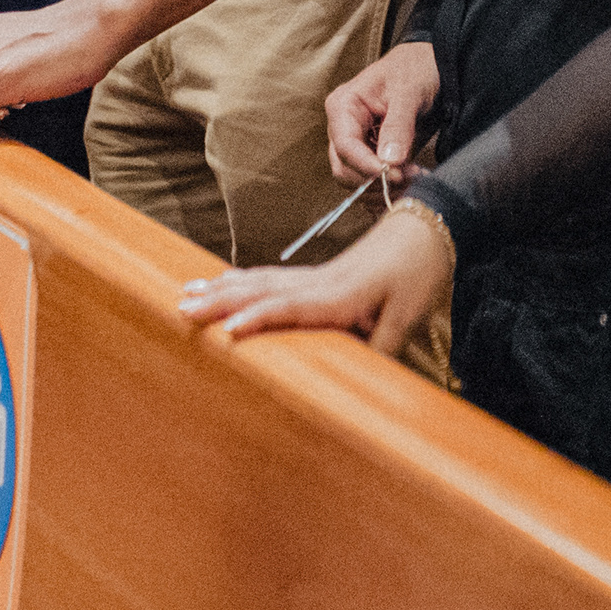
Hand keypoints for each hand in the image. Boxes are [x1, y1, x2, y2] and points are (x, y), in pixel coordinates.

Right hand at [176, 207, 454, 356]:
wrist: (427, 230)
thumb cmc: (417, 274)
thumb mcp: (407, 317)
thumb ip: (379, 348)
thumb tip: (357, 379)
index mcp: (338, 295)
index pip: (288, 307)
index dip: (256, 318)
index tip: (224, 331)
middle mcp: (318, 282)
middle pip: (261, 288)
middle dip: (220, 299)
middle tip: (182, 307)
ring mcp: (315, 275)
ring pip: (261, 278)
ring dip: (224, 286)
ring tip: (188, 291)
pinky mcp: (317, 274)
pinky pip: (271, 276)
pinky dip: (243, 278)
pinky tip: (226, 281)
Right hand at [325, 41, 436, 184]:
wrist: (429, 66)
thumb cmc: (414, 70)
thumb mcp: (408, 92)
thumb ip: (398, 125)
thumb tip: (389, 160)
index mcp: (343, 106)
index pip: (344, 146)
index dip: (367, 166)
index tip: (396, 175)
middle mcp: (343, 128)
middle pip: (344, 169)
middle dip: (375, 180)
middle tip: (410, 179)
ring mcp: (356, 144)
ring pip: (356, 181)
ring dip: (384, 189)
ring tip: (416, 180)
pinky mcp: (370, 156)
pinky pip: (370, 183)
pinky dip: (387, 192)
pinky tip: (410, 186)